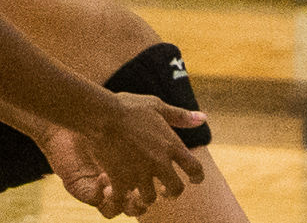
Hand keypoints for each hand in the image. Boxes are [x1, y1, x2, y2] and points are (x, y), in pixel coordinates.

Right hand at [41, 98, 205, 217]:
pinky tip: (117, 191)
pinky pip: (124, 200)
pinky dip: (120, 199)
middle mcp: (159, 162)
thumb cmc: (130, 107)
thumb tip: (204, 118)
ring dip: (147, 196)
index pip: (194, 168)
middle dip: (173, 192)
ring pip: (150, 199)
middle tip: (166, 190)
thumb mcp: (158, 106)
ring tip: (141, 190)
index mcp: (171, 144)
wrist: (103, 115)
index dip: (198, 177)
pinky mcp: (120, 181)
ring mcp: (140, 173)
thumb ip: (181, 116)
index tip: (195, 179)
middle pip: (176, 189)